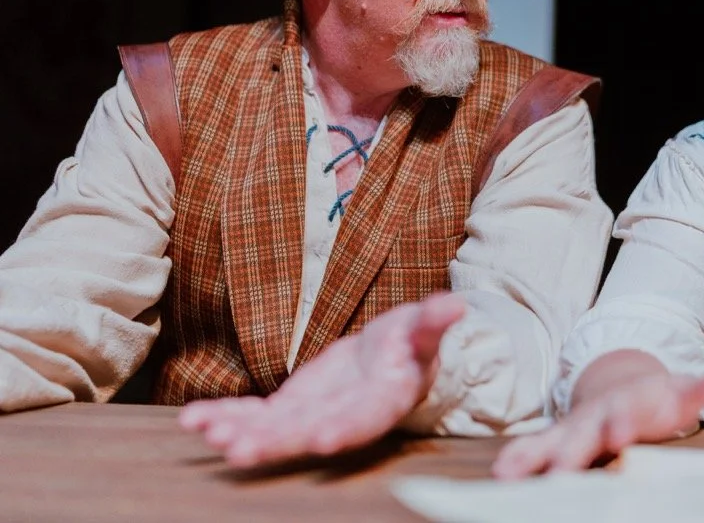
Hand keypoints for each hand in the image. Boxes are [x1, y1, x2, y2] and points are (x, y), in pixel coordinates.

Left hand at [178, 291, 465, 467]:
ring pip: (274, 429)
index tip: (320, 439)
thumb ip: (435, 319)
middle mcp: (345, 416)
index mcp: (384, 399)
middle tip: (238, 448)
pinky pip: (257, 415)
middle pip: (308, 431)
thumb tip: (457, 305)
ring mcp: (314, 415)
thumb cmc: (413, 343)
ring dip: (239, 430)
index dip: (344, 428)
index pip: (366, 418)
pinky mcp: (291, 407)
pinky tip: (197, 419)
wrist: (392, 358)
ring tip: (205, 430)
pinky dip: (228, 415)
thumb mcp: (424, 327)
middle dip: (273, 441)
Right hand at [491, 361, 703, 478]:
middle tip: (562, 471)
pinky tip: (503, 475)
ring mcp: (574, 428)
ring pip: (551, 442)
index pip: (627, 412)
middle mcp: (596, 415)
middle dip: (573, 450)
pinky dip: (519, 460)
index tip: (620, 435)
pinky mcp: (557, 443)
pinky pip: (534, 450)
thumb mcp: (682, 394)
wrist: (620, 387)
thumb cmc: (655, 400)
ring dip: (533, 457)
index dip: (623, 422)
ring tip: (511, 475)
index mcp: (630, 404)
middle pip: (583, 432)